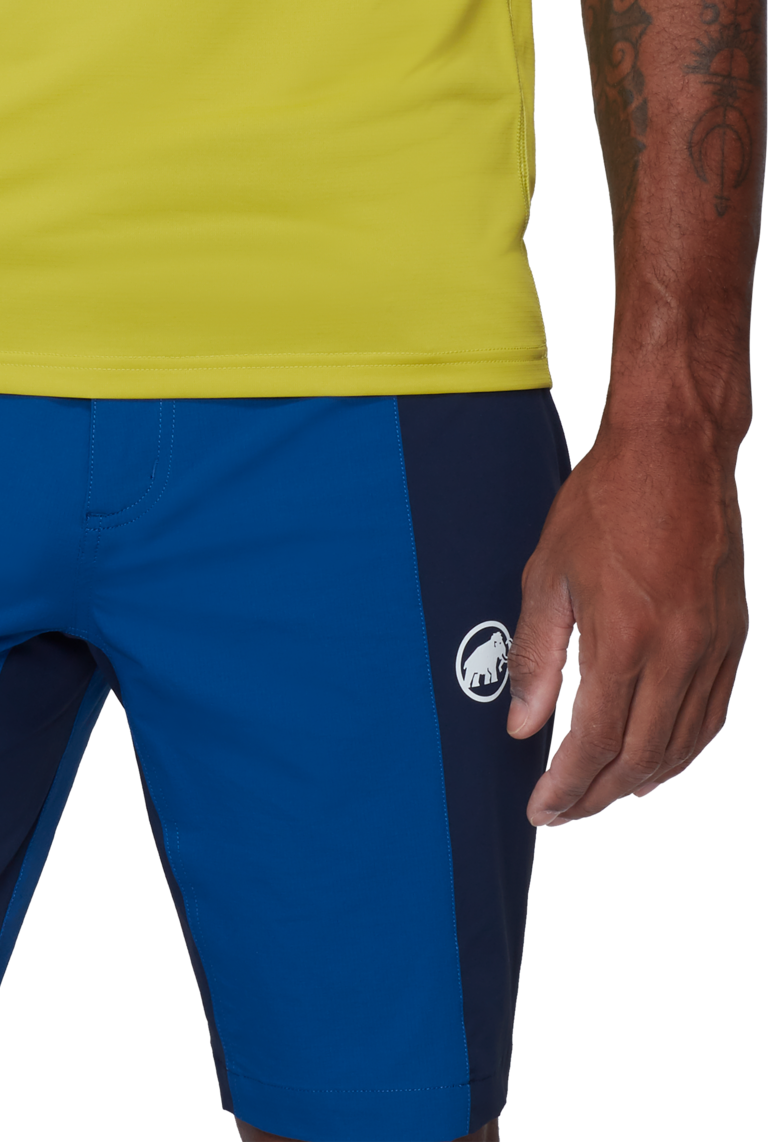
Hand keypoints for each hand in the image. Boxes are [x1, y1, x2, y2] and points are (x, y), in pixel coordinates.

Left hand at [505, 415, 748, 826]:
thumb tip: (523, 725)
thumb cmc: (605, 500)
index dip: (568, 785)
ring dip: (643, 779)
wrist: (676, 449)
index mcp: (625, 638)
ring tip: (605, 792)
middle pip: (641, 757)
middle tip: (567, 809)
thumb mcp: (549, 571)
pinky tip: (660, 759)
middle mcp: (677, 653)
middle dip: (599, 794)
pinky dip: (685, 748)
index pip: (596, 742)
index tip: (544, 807)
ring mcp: (712, 647)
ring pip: (682, 744)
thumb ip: (537, 655)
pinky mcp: (734, 637)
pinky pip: (713, 714)